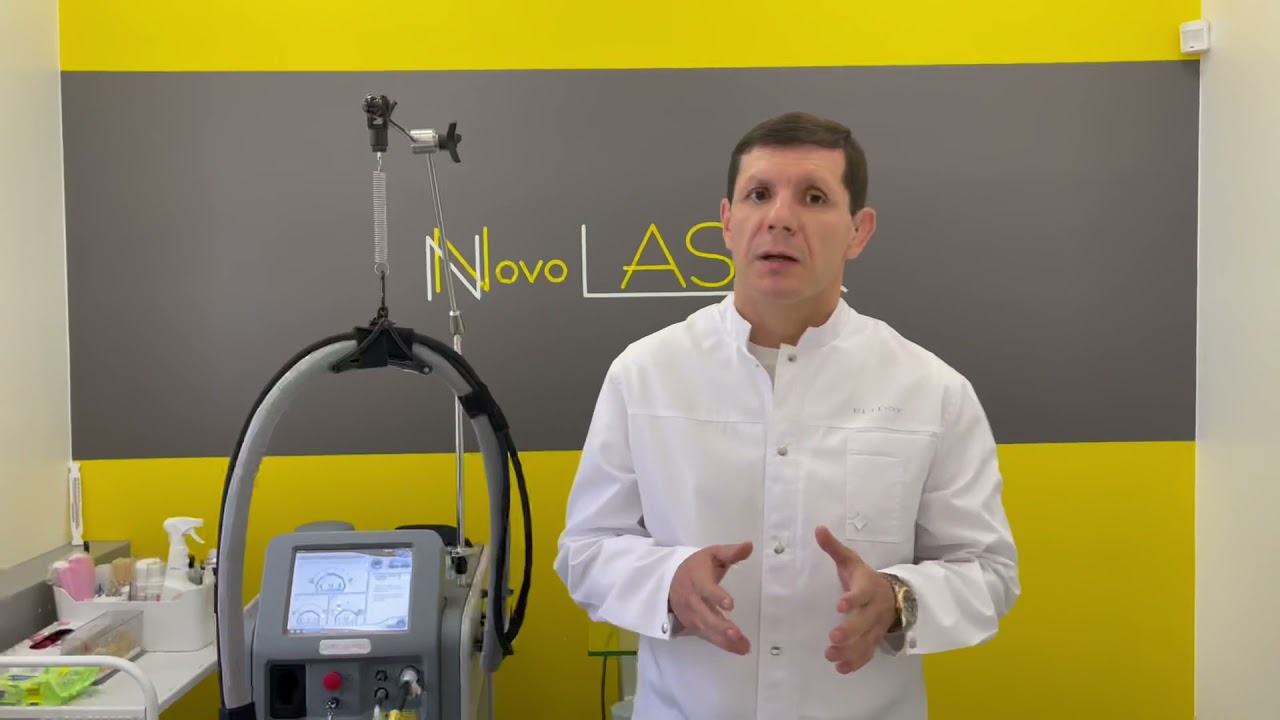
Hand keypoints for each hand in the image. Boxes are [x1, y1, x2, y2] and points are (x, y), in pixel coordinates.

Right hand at [667, 541, 752, 654]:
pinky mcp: (693, 627)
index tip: (730, 605)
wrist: (670, 580)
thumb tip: (750, 546)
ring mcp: (691, 616)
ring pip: (707, 630)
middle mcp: (692, 600)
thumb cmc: (697, 567)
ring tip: (744, 647)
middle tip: (736, 633)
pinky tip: (739, 649)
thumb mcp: (712, 554)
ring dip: (725, 640)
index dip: (716, 596)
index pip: (706, 589)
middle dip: (720, 627)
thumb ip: (731, 552)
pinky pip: (708, 637)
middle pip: (704, 615)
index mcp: (697, 580)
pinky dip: (723, 645)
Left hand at [815, 525, 896, 673]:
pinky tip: (841, 668)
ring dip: (850, 650)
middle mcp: (875, 609)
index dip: (852, 599)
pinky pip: (868, 653)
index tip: (839, 604)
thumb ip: (834, 548)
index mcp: (868, 587)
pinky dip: (856, 662)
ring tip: (830, 655)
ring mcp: (876, 627)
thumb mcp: (851, 561)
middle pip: (865, 621)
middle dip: (850, 630)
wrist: (894, 594)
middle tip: (833, 637)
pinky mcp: (875, 640)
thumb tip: (818, 528)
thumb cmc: (865, 578)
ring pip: (866, 640)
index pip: (861, 593)